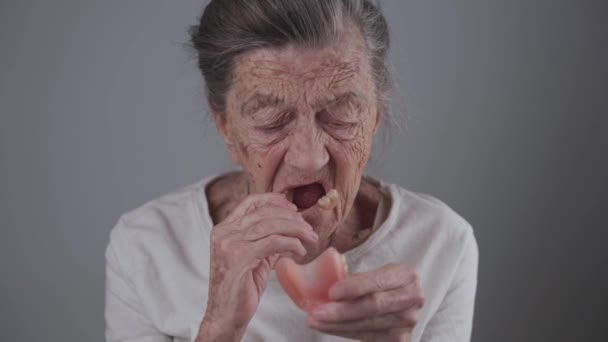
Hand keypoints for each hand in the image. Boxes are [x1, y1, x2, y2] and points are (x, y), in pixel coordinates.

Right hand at [197, 193, 317, 339]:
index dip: (275, 201)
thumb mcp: (254, 257)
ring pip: (270, 225)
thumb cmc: (240, 288)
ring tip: (310, 239)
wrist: (225, 316)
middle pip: (264, 212)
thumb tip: (290, 226)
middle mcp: (224, 233)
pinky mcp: (239, 258)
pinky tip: (300, 252)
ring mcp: (229, 244)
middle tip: (309, 229)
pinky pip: (272, 243)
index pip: (251, 202)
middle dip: (292, 218)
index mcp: (224, 229)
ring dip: (296, 230)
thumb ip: (267, 239)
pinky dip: (291, 244)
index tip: (294, 209)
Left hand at [306, 264, 423, 341]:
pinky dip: (345, 332)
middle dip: (341, 311)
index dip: (355, 287)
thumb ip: (354, 279)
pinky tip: (330, 328)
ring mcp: (409, 321)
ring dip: (337, 325)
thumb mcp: (373, 275)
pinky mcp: (401, 339)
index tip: (332, 292)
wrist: (400, 303)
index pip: (378, 281)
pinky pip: (368, 337)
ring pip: (367, 324)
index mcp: (406, 274)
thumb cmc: (380, 286)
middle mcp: (412, 298)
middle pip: (373, 306)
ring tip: (315, 321)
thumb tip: (324, 282)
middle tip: (316, 312)